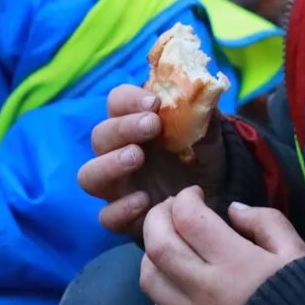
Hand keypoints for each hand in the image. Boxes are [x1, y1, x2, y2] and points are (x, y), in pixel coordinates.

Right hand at [79, 84, 228, 234]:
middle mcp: (117, 151)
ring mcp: (117, 186)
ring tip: (137, 158)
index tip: (154, 102)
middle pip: (99, 136)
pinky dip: (121, 209)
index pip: (116, 102)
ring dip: (109, 165)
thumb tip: (202, 87)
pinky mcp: (124, 217)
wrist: (215, 192)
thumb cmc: (201, 153)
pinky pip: (107, 216)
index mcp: (133, 123)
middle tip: (151, 126)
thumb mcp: (207, 130)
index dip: (129, 100)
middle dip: (122, 128)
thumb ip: (200, 110)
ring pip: (89, 176)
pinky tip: (146, 201)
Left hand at [138, 187, 304, 304]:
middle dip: (156, 218)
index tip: (196, 195)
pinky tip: (176, 287)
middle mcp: (204, 289)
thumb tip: (232, 210)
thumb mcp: (298, 252)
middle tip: (171, 210)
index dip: (185, 198)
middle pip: (157, 245)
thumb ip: (266, 222)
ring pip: (149, 280)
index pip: (188, 218)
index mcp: (234, 262)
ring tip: (169, 245)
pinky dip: (159, 295)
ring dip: (151, 255)